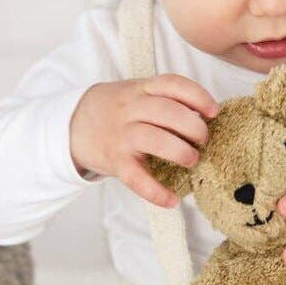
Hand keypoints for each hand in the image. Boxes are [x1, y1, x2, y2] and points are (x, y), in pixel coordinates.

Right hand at [69, 75, 218, 206]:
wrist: (71, 124)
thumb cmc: (115, 111)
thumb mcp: (136, 94)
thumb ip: (165, 100)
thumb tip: (205, 116)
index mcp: (140, 90)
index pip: (172, 84)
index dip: (197, 96)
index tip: (214, 111)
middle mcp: (130, 109)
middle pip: (167, 111)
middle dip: (193, 126)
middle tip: (203, 139)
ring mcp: (121, 135)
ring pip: (154, 139)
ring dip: (180, 150)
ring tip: (192, 160)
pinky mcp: (114, 161)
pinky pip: (136, 178)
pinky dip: (155, 192)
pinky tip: (171, 200)